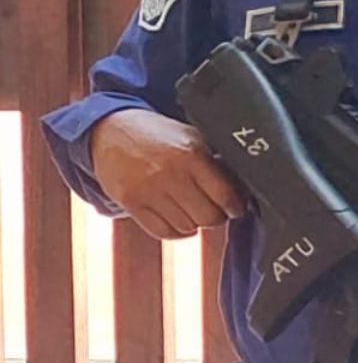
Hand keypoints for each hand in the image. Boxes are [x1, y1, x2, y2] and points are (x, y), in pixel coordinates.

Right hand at [89, 108, 246, 239]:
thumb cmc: (160, 135)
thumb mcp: (193, 136)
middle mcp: (170, 173)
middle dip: (217, 217)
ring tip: (193, 209)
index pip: (225, 195)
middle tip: (216, 209)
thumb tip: (243, 188)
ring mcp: (148, 190)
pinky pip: (163, 232)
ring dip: (195, 223)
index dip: (236, 206)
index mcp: (191, 153)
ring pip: (188, 228)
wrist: (110, 131)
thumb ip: (216, 160)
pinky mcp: (130, 203)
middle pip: (208, 217)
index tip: (236, 206)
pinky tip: (179, 219)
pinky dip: (176, 231)